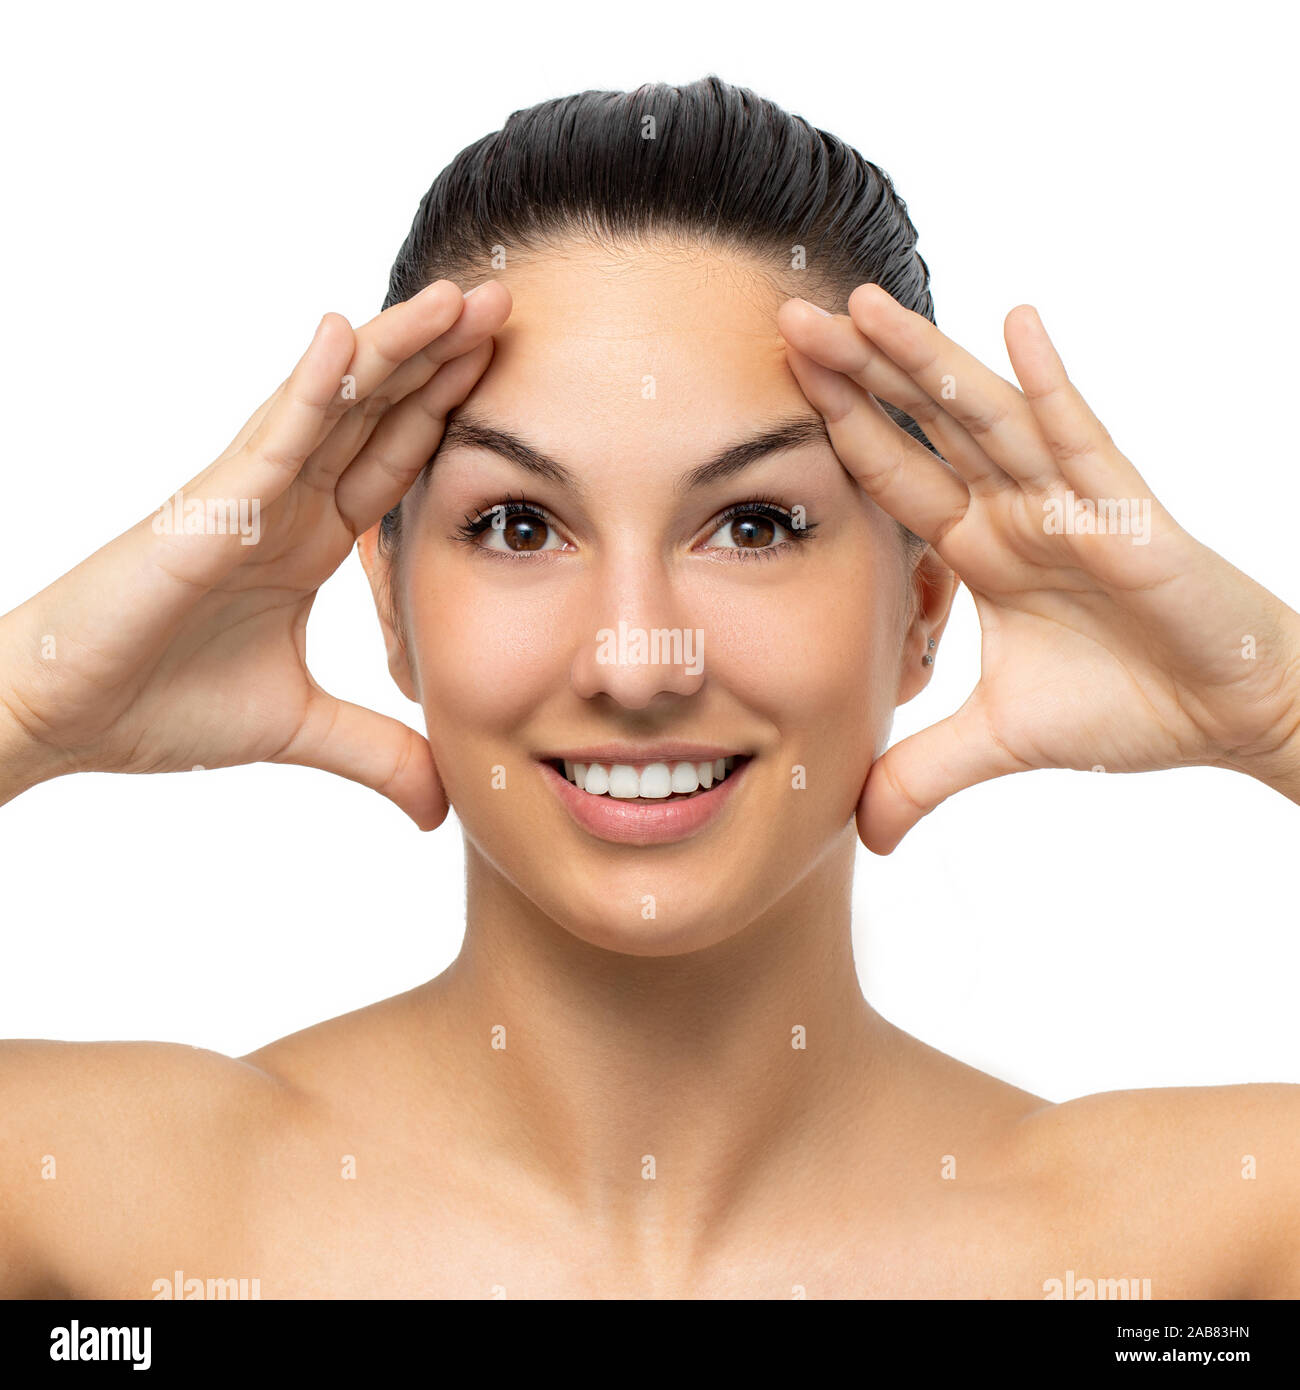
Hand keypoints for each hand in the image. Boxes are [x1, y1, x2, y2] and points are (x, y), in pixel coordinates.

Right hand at [0, 280, 511, 826]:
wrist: (60, 716)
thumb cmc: (157, 703)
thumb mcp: (301, 730)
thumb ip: (376, 754)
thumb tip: (440, 805)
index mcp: (309, 540)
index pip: (395, 462)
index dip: (448, 416)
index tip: (511, 377)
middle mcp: (285, 503)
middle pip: (378, 414)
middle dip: (440, 360)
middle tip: (505, 304)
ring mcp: (247, 496)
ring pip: (335, 407)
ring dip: (396, 351)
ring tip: (456, 298)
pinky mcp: (206, 510)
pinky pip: (270, 440)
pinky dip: (310, 389)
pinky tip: (348, 337)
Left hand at [778, 285, 1299, 852]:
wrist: (1228, 716)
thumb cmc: (1128, 707)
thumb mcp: (998, 742)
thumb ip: (924, 774)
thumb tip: (861, 835)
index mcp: (980, 548)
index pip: (893, 477)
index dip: (839, 431)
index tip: (778, 387)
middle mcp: (1015, 510)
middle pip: (922, 428)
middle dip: (857, 374)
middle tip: (789, 316)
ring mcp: (1068, 503)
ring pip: (985, 419)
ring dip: (925, 362)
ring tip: (864, 308)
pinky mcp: (1128, 515)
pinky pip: (1083, 438)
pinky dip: (1050, 384)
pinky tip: (1016, 322)